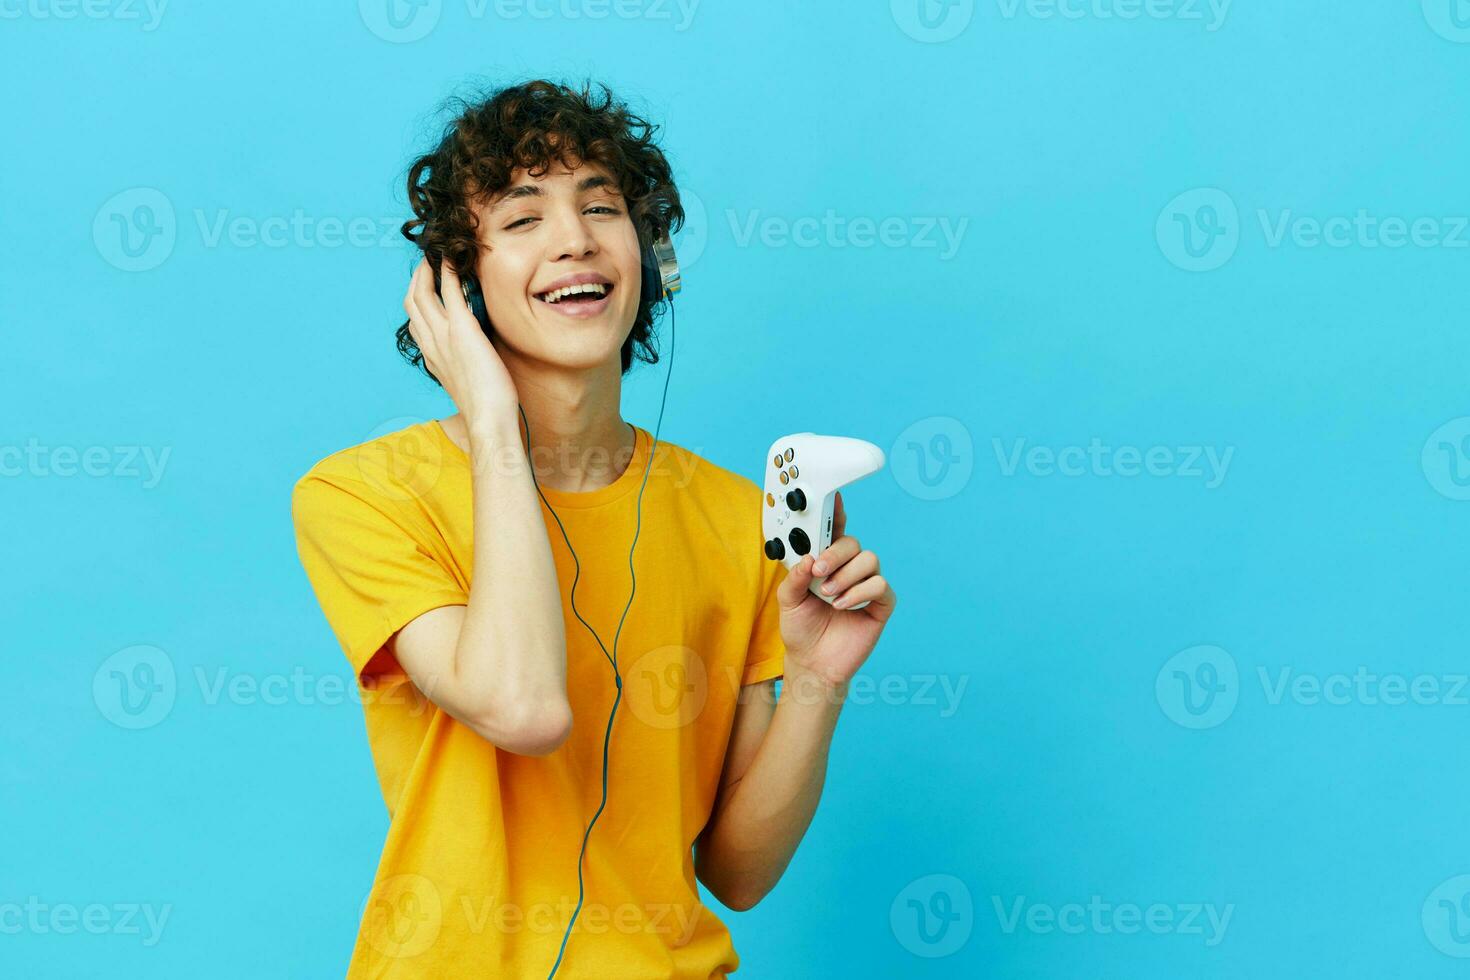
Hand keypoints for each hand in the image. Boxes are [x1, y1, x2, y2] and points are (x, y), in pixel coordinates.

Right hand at [402, 257, 519, 423]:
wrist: (488, 419)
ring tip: (438, 255)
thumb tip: (473, 353)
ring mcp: (443, 335)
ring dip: (428, 270)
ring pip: (422, 293)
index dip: (417, 300)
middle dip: (417, 278)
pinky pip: (450, 291)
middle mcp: (430, 343)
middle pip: (411, 301)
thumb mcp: (465, 382)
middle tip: (429, 261)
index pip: (414, 321)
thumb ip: (462, 363)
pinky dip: (449, 271)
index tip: (427, 286)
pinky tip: (454, 258)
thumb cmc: (485, 406)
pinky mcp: (462, 329)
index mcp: (430, 356)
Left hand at [775, 491, 897, 689]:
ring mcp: (866, 586)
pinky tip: (843, 604)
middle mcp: (848, 570)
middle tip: (819, 571)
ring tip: (828, 594)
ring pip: (870, 559)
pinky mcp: (880, 605)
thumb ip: (794, 576)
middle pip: (854, 542)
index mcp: (827, 563)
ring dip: (847, 575)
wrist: (811, 663)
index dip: (836, 513)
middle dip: (836, 553)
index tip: (834, 498)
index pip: (834, 532)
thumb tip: (808, 557)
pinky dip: (860, 592)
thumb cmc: (800, 629)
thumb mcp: (787, 600)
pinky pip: (880, 585)